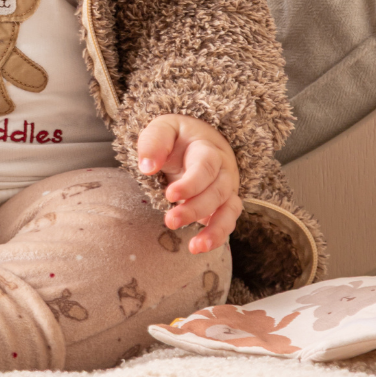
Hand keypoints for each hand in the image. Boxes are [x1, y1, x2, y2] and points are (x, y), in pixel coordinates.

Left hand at [136, 113, 241, 254]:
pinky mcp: (224, 205)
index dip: (191, 183)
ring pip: (228, 210)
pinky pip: (228, 222)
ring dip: (214, 230)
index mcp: (208, 149)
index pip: (205, 166)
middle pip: (217, 191)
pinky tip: (199, 247)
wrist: (199, 140)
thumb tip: (147, 167)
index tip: (170, 195)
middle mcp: (223, 170)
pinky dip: (217, 236)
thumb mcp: (163, 128)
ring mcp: (227, 189)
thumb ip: (154, 143)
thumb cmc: (178, 137)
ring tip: (195, 246)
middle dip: (195, 209)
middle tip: (170, 221)